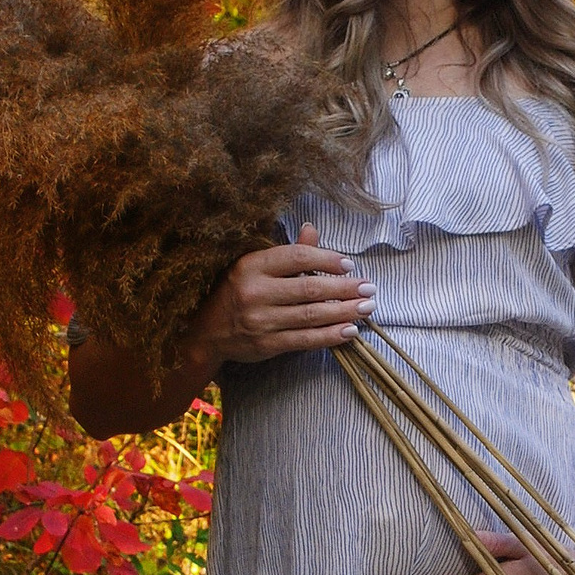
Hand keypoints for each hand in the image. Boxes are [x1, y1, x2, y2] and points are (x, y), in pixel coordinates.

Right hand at [190, 221, 372, 366]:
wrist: (205, 332)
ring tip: (367, 307)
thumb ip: (287, 252)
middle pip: (309, 289)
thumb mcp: (253, 266)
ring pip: (311, 315)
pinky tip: (350, 330)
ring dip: (344, 312)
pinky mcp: (266, 344)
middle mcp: (255, 292)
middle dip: (344, 288)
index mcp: (252, 266)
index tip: (348, 264)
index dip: (326, 259)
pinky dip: (330, 336)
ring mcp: (260, 321)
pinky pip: (305, 340)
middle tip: (369, 287)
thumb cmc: (235, 291)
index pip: (296, 258)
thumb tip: (312, 229)